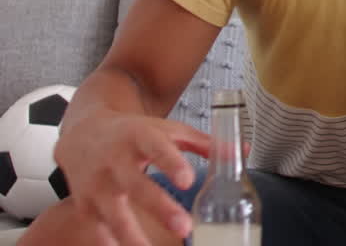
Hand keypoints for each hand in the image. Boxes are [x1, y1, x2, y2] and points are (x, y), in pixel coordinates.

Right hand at [54, 109, 209, 244]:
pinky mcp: (85, 205)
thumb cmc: (133, 133)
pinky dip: (111, 244)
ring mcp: (96, 185)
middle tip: (184, 227)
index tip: (188, 180)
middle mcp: (114, 161)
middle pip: (137, 186)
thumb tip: (243, 152)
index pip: (156, 148)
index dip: (171, 164)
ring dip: (133, 236)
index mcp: (139, 137)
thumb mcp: (167, 130)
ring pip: (113, 214)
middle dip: (160, 208)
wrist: (84, 135)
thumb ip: (203, 143)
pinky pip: (97, 229)